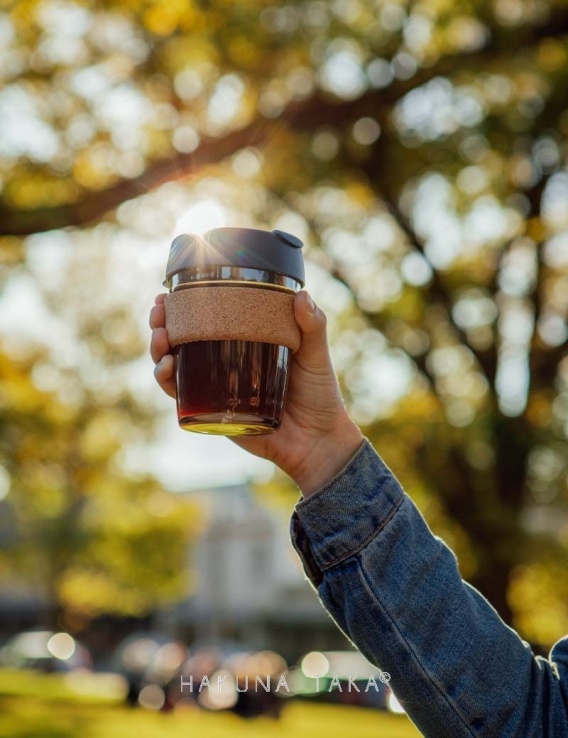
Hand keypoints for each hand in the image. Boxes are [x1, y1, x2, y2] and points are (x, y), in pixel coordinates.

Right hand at [149, 291, 362, 496]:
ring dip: (158, 350)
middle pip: (182, 340)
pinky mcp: (213, 414)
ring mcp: (216, 390)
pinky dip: (169, 382)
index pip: (206, 320)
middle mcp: (224, 365)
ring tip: (160, 338)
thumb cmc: (319, 395)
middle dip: (162, 324)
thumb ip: (313, 325)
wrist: (318, 441)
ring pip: (175, 367)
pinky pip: (182, 398)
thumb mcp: (316, 355)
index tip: (169, 292)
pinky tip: (167, 369)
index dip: (183, 306)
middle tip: (159, 312)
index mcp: (243, 343)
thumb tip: (302, 295)